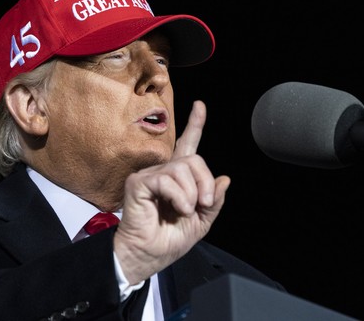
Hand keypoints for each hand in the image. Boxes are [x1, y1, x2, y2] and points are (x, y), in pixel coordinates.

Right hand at [114, 100, 230, 283]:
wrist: (149, 256)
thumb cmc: (169, 240)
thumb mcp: (201, 222)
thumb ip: (214, 201)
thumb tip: (224, 179)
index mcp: (178, 179)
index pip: (187, 146)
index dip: (195, 125)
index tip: (200, 106)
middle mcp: (163, 172)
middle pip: (194, 158)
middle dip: (205, 182)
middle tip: (205, 204)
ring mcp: (149, 176)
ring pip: (182, 168)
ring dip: (192, 194)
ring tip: (186, 211)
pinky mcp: (139, 182)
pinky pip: (167, 179)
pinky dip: (179, 196)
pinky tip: (177, 208)